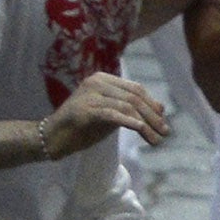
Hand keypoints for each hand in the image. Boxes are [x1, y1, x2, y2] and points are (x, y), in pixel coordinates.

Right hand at [41, 72, 169, 157]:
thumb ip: (130, 108)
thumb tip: (160, 108)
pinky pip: (114, 114)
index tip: (163, 122)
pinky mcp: (86, 109)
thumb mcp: (110, 114)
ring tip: (157, 140)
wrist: (53, 137)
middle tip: (165, 133)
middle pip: (134, 97)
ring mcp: (90, 94)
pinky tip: (143, 132)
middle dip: (153, 117)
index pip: (135, 89)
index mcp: (103, 79)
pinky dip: (132, 123)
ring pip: (128, 106)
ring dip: (147, 125)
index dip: (152, 105)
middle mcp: (97, 82)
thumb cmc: (82, 127)